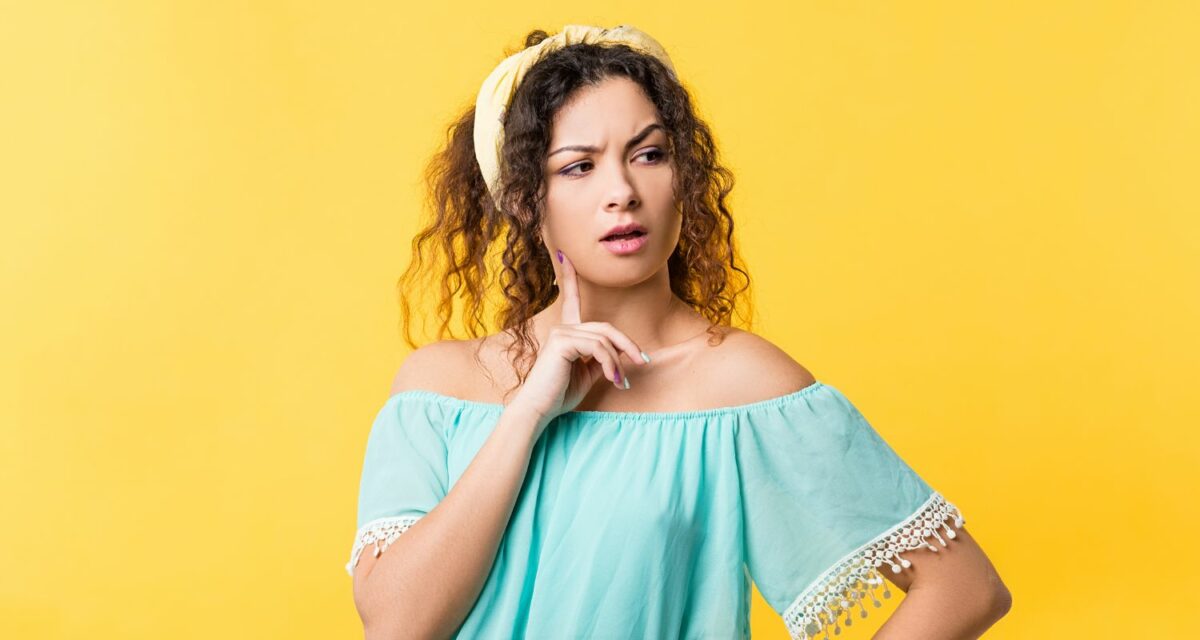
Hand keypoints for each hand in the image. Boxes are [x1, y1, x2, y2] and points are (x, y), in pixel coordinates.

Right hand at [507, 249, 649, 429]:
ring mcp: (561, 332)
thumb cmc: (559, 394)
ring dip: (619, 362)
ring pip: (605, 339)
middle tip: (642, 362)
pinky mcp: (562, 342)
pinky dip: (611, 364)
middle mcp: (562, 327)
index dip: (568, 277)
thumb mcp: (587, 374)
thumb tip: (620, 352)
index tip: (563, 255)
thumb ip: (601, 359)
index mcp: (566, 332)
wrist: (539, 409)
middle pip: (605, 327)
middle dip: (627, 344)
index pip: (570, 299)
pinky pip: (598, 348)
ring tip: (621, 382)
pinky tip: (613, 379)